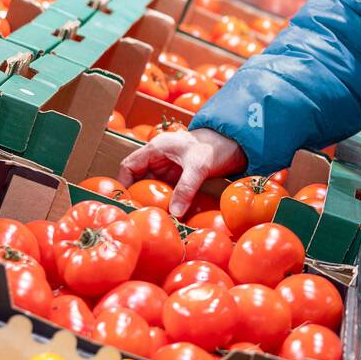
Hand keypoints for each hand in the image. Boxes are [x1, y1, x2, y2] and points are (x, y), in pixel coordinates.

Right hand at [118, 128, 245, 217]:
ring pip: (153, 186)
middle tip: (138, 214)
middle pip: (139, 179)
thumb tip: (174, 213)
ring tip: (151, 217)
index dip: (123, 183)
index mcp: (156, 149)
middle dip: (137, 196)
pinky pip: (167, 190)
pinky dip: (166, 201)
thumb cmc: (215, 146)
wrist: (237, 142)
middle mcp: (160, 158)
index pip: (129, 165)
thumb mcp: (199, 167)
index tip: (125, 202)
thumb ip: (186, 188)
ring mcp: (170, 168)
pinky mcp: (181, 176)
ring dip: (152, 200)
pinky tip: (168, 214)